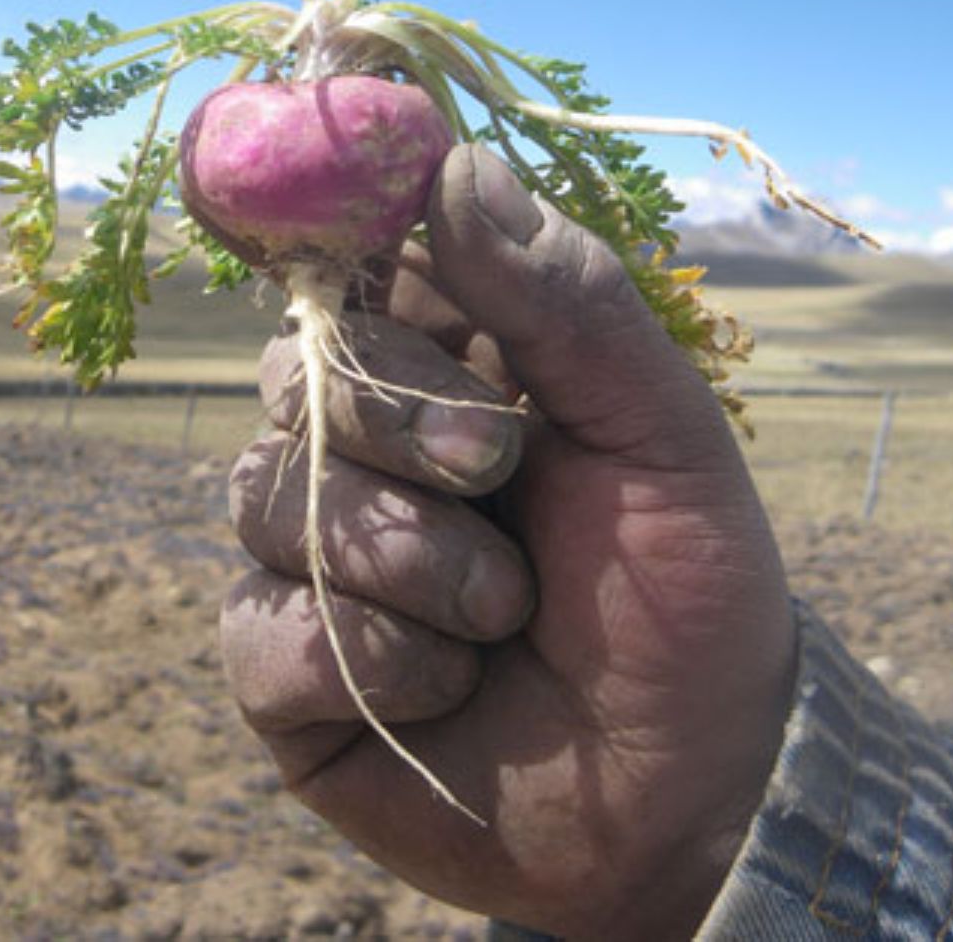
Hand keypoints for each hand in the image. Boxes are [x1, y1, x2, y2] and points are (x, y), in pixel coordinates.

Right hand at [220, 146, 797, 939]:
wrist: (688, 789)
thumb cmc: (686, 590)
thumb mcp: (661, 431)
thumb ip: (567, 300)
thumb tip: (459, 163)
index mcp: (454, 362)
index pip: (356, 262)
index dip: (350, 242)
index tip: (389, 248)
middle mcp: (365, 443)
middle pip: (300, 371)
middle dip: (404, 419)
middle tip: (499, 465)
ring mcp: (315, 553)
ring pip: (269, 494)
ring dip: (406, 556)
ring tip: (502, 611)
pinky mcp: (283, 667)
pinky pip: (264, 626)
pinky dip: (370, 657)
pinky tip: (447, 686)